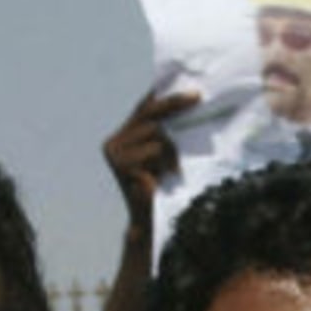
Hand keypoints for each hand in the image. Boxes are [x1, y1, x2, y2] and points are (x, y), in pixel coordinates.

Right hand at [103, 88, 199, 233]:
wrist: (150, 223)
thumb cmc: (163, 190)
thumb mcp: (166, 157)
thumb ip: (166, 133)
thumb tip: (188, 101)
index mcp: (122, 138)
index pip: (143, 107)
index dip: (163, 95)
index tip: (186, 86)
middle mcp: (114, 143)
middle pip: (148, 112)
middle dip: (174, 103)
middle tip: (197, 97)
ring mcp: (115, 153)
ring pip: (154, 131)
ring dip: (171, 148)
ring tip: (171, 169)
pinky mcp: (121, 164)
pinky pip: (154, 149)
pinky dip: (165, 160)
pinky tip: (161, 177)